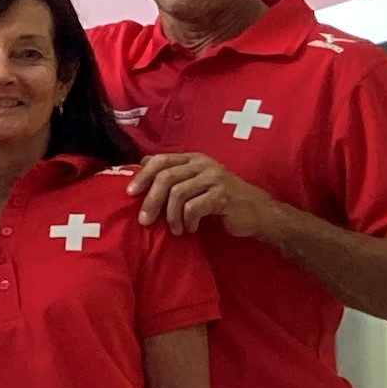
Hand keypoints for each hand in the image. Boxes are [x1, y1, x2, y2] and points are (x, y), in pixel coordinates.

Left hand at [131, 150, 270, 241]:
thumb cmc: (222, 200)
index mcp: (194, 159)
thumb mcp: (197, 183)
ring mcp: (214, 178)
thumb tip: (141, 164)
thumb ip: (174, 174)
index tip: (130, 193)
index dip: (142, 175)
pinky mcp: (222, 195)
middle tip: (145, 220)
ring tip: (174, 228)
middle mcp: (204, 164)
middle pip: (166, 177)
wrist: (257, 212)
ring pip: (177, 194)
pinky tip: (190, 228)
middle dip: (151, 200)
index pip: (161, 160)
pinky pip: (193, 208)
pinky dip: (187, 221)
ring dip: (170, 216)